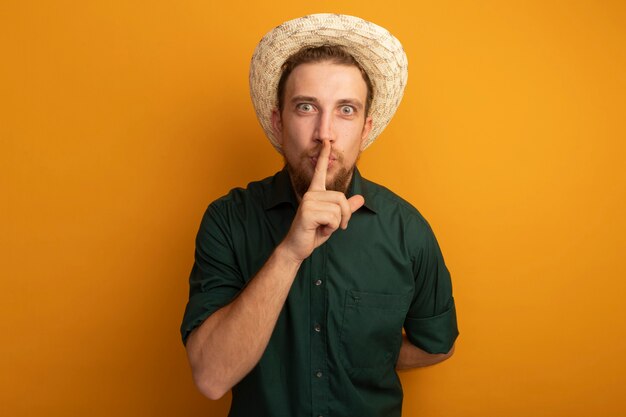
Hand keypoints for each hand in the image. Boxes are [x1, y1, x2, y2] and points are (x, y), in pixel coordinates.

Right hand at [279, 140, 364, 261]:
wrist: (298, 247)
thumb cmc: (314, 232)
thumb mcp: (334, 219)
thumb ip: (346, 208)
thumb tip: (361, 199)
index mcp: (315, 192)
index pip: (320, 171)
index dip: (323, 156)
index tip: (326, 141)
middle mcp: (311, 194)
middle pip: (341, 198)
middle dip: (345, 215)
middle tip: (336, 226)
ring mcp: (308, 201)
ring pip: (338, 209)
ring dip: (337, 223)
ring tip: (324, 227)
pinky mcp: (308, 211)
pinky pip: (333, 218)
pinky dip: (331, 228)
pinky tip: (319, 229)